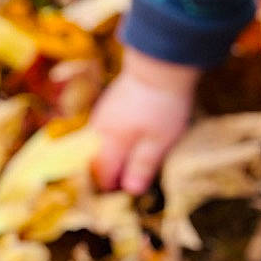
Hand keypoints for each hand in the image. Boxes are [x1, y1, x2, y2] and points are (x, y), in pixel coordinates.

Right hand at [90, 52, 200, 194]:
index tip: (124, 198)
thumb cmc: (162, 105)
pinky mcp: (111, 103)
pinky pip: (108, 130)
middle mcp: (100, 129)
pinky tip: (133, 140)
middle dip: (110, 174)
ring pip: (102, 144)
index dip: (111, 188)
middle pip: (97, 160)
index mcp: (110, 142)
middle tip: (128, 184)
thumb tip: (130, 191)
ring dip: (113, 157)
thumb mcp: (159, 141)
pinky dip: (117, 141)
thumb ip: (142, 165)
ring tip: (132, 164)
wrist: (160, 62)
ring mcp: (104, 113)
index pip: (101, 174)